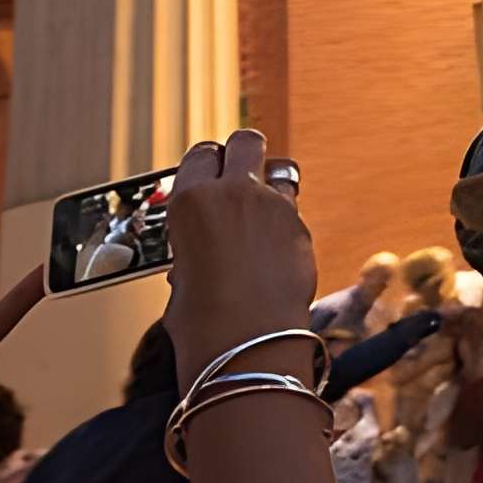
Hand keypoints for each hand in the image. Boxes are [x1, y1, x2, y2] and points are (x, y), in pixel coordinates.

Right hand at [163, 130, 318, 386]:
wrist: (245, 342)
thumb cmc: (202, 318)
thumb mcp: (180, 271)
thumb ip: (195, 243)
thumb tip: (201, 248)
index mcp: (190, 200)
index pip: (202, 153)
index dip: (208, 163)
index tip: (210, 174)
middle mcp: (233, 193)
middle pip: (246, 141)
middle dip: (245, 153)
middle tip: (241, 175)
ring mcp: (273, 205)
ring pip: (280, 170)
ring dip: (272, 184)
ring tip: (262, 213)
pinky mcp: (301, 226)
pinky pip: (294, 208)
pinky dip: (285, 220)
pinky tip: (276, 248)